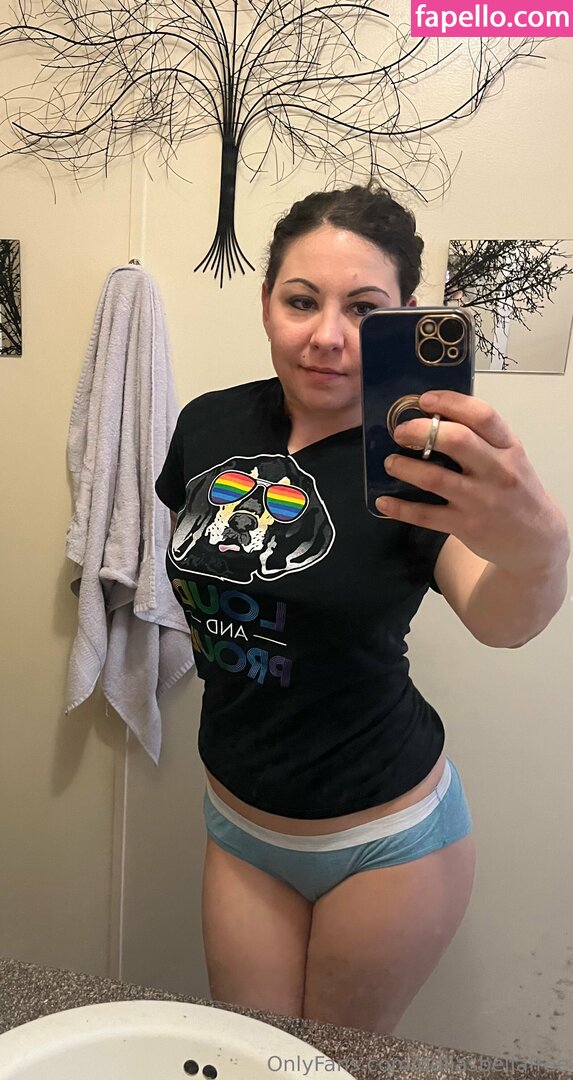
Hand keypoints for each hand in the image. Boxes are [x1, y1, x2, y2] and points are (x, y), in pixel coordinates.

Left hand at [375, 390, 569, 577]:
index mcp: (509, 447)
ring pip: (436, 479)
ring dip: (406, 467)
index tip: (424, 400)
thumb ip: (483, 439)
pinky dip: (401, 508)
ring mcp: (480, 500)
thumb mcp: (511, 458)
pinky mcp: (465, 526)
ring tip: (390, 462)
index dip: (450, 402)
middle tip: (400, 432)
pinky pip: (426, 515)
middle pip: (458, 441)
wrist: (535, 541)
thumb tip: (435, 417)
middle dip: (421, 431)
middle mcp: (497, 471)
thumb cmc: (516, 491)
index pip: (483, 415)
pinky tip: (383, 501)